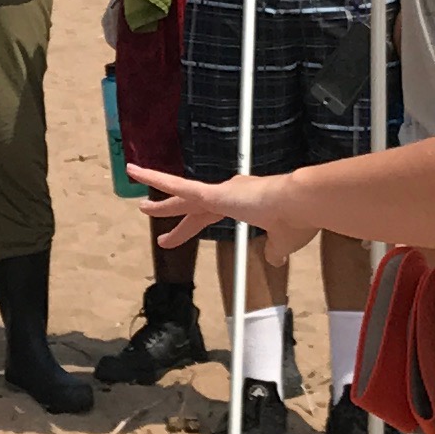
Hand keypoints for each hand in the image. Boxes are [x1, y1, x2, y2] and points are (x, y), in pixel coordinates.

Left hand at [131, 163, 321, 254]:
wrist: (302, 203)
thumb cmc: (297, 221)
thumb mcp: (283, 242)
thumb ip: (275, 250)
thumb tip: (275, 259)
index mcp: (244, 204)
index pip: (210, 214)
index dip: (193, 224)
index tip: (180, 232)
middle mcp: (230, 194)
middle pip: (191, 205)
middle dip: (169, 210)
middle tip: (146, 209)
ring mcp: (221, 192)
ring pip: (179, 192)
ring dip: (156, 190)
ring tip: (132, 176)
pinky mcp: (214, 194)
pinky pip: (177, 186)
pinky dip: (155, 178)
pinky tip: (136, 173)